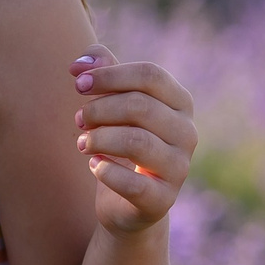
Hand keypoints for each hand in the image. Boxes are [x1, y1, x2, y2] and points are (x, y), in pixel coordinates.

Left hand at [71, 46, 195, 234]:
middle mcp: (187, 133)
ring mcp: (179, 168)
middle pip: (140, 106)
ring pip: (136, 142)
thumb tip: (78, 64)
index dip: (109, 75)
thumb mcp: (112, 102)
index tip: (78, 84)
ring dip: (99, 139)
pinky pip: (133, 184)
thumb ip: (102, 73)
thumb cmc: (120, 140)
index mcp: (179, 103)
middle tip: (79, 120)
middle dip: (99, 109)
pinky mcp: (163, 200)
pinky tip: (94, 166)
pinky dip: (106, 172)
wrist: (126, 200)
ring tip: (83, 143)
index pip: (150, 75)